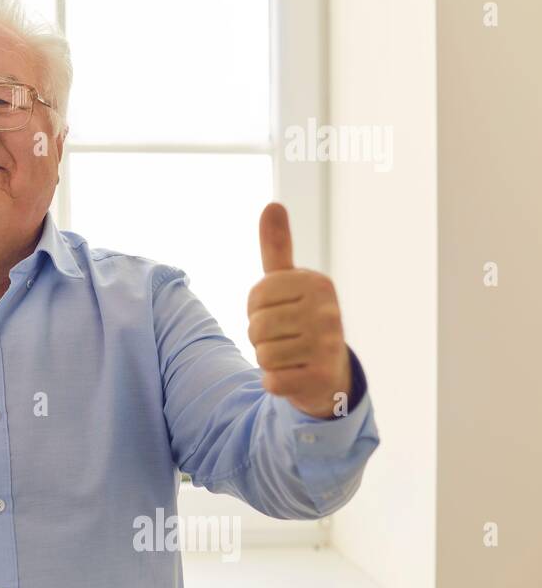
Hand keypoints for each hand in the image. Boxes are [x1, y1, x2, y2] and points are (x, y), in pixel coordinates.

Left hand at [247, 203, 351, 418]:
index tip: (278, 312)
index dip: (257, 309)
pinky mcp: (321, 379)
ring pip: (263, 354)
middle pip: (257, 327)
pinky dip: (276, 382)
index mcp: (318, 284)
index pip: (256, 296)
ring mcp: (328, 346)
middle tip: (285, 338)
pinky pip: (272, 381)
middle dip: (261, 337)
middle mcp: (329, 312)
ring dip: (269, 360)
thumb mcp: (289, 283)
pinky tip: (295, 376)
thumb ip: (277, 247)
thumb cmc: (302, 321)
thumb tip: (272, 204)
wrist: (330, 374)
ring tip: (291, 356)